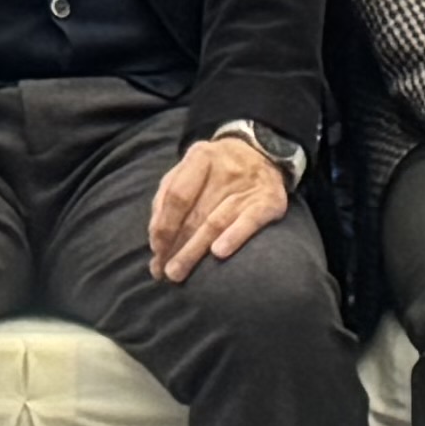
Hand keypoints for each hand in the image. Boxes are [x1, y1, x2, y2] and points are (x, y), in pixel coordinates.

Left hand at [145, 130, 292, 280]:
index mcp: (200, 157)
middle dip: (176, 246)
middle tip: (164, 272)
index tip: (156, 251)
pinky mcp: (269, 201)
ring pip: (216, 221)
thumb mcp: (192, 167)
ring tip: (178, 272)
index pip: (176, 196)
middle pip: (194, 214)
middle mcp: (224, 169)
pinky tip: (218, 253)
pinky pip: (249, 221)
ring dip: (194, 250)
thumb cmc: (218, 168)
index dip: (164, 226)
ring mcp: (247, 185)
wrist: (265, 152)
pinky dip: (233, 237)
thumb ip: (169, 193)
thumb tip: (155, 234)